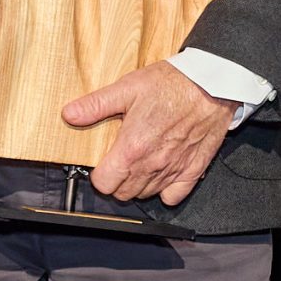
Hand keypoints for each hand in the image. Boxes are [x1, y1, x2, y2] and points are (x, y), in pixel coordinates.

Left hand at [61, 62, 232, 204]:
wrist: (211, 85)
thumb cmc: (171, 84)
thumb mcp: (126, 88)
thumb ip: (95, 105)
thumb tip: (69, 114)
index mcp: (132, 147)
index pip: (104, 184)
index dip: (98, 176)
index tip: (101, 165)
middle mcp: (152, 164)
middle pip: (123, 193)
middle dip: (116, 181)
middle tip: (118, 162)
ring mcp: (173, 169)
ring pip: (146, 195)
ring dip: (138, 185)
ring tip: (138, 164)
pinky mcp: (193, 170)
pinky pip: (174, 196)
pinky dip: (165, 190)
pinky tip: (161, 173)